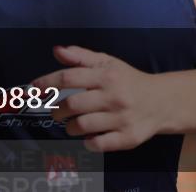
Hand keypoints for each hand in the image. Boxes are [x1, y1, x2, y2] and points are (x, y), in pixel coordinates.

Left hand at [29, 45, 163, 152]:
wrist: (162, 101)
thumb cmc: (128, 80)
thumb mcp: (107, 62)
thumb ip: (80, 56)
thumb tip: (56, 50)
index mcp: (106, 75)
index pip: (70, 78)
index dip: (48, 83)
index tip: (34, 89)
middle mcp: (114, 96)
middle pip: (73, 105)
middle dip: (57, 111)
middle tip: (56, 112)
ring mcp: (121, 118)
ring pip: (82, 126)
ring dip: (70, 128)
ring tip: (71, 125)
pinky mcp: (128, 138)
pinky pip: (99, 144)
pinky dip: (88, 142)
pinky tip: (88, 138)